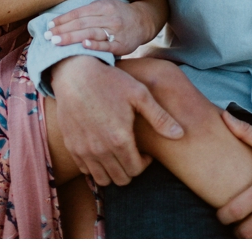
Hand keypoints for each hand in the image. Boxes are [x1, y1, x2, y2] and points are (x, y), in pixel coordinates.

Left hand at [45, 0, 156, 56]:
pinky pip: (107, 45)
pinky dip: (95, 45)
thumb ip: (88, 10)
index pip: (78, 13)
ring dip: (72, 38)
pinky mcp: (122, 44)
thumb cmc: (118, 13)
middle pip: (82, 23)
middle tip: (48, 36)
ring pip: (91, 33)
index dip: (63, 19)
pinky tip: (84, 46)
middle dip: (63, 30)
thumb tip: (64, 18)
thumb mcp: (105, 5)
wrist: (144, 21)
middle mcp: (109, 17)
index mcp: (102, 6)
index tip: (49, 26)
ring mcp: (116, 31)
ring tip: (57, 41)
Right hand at [50, 55, 183, 185]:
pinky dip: (94, 166)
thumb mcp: (139, 94)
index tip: (144, 151)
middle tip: (131, 153)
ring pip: (102, 179)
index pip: (136, 170)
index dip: (144, 163)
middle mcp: (101, 149)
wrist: (74, 73)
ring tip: (116, 154)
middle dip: (130, 170)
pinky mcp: (71, 145)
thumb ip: (160, 117)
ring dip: (112, 171)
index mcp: (120, 139)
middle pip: (121, 179)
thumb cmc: (109, 81)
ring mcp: (83, 149)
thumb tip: (180, 134)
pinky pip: (85, 170)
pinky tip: (100, 149)